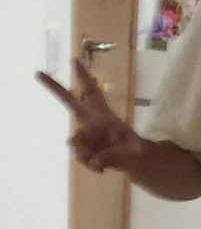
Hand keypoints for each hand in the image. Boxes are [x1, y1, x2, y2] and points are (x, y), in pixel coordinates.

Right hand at [36, 59, 143, 173]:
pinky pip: (80, 157)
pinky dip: (91, 165)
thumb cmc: (134, 147)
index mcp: (103, 114)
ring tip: (104, 160)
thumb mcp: (133, 149)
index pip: (93, 93)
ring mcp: (85, 135)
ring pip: (74, 142)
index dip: (84, 78)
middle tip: (38, 73)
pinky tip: (102, 167)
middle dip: (54, 87)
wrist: (133, 160)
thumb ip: (114, 154)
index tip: (75, 61)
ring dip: (87, 153)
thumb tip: (94, 161)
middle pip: (69, 102)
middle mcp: (90, 121)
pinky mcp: (84, 149)